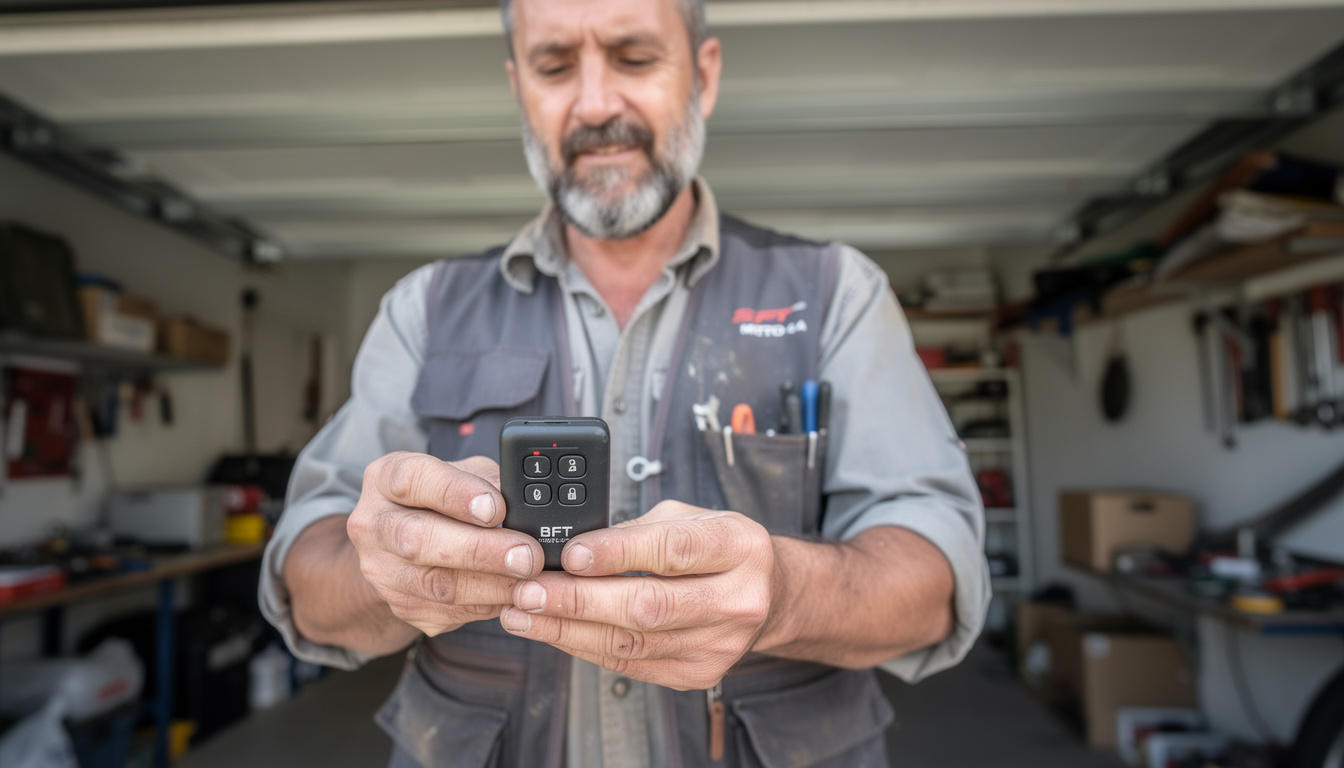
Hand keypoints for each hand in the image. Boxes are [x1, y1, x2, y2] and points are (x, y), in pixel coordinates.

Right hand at [345, 452, 544, 636]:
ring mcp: (381, 570)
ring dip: (490, 585)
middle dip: (479, 550)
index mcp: (385, 478)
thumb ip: (488, 482)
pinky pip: (447, 612)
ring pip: (435, 584)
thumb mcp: (463, 475)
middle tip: (526, 555)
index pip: (412, 480)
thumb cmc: (442, 501)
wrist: (403, 548)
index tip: (496, 507)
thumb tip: (525, 502)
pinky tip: (513, 596)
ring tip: (529, 580)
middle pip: (417, 540)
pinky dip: (487, 605)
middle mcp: (373, 524)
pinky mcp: (399, 606)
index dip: (455, 494)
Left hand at [498, 501, 777, 690]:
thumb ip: (636, 530)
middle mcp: (740, 599)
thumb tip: (572, 548)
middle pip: (649, 606)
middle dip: (579, 600)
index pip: (672, 551)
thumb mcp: (689, 517)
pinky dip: (587, 648)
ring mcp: (722, 643)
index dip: (616, 553)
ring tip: (525, 614)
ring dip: (570, 629)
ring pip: (633, 642)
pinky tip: (555, 633)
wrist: (766, 594)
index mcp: (740, 546)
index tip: (569, 554)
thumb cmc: (719, 548)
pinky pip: (632, 665)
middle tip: (530, 591)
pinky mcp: (701, 673)